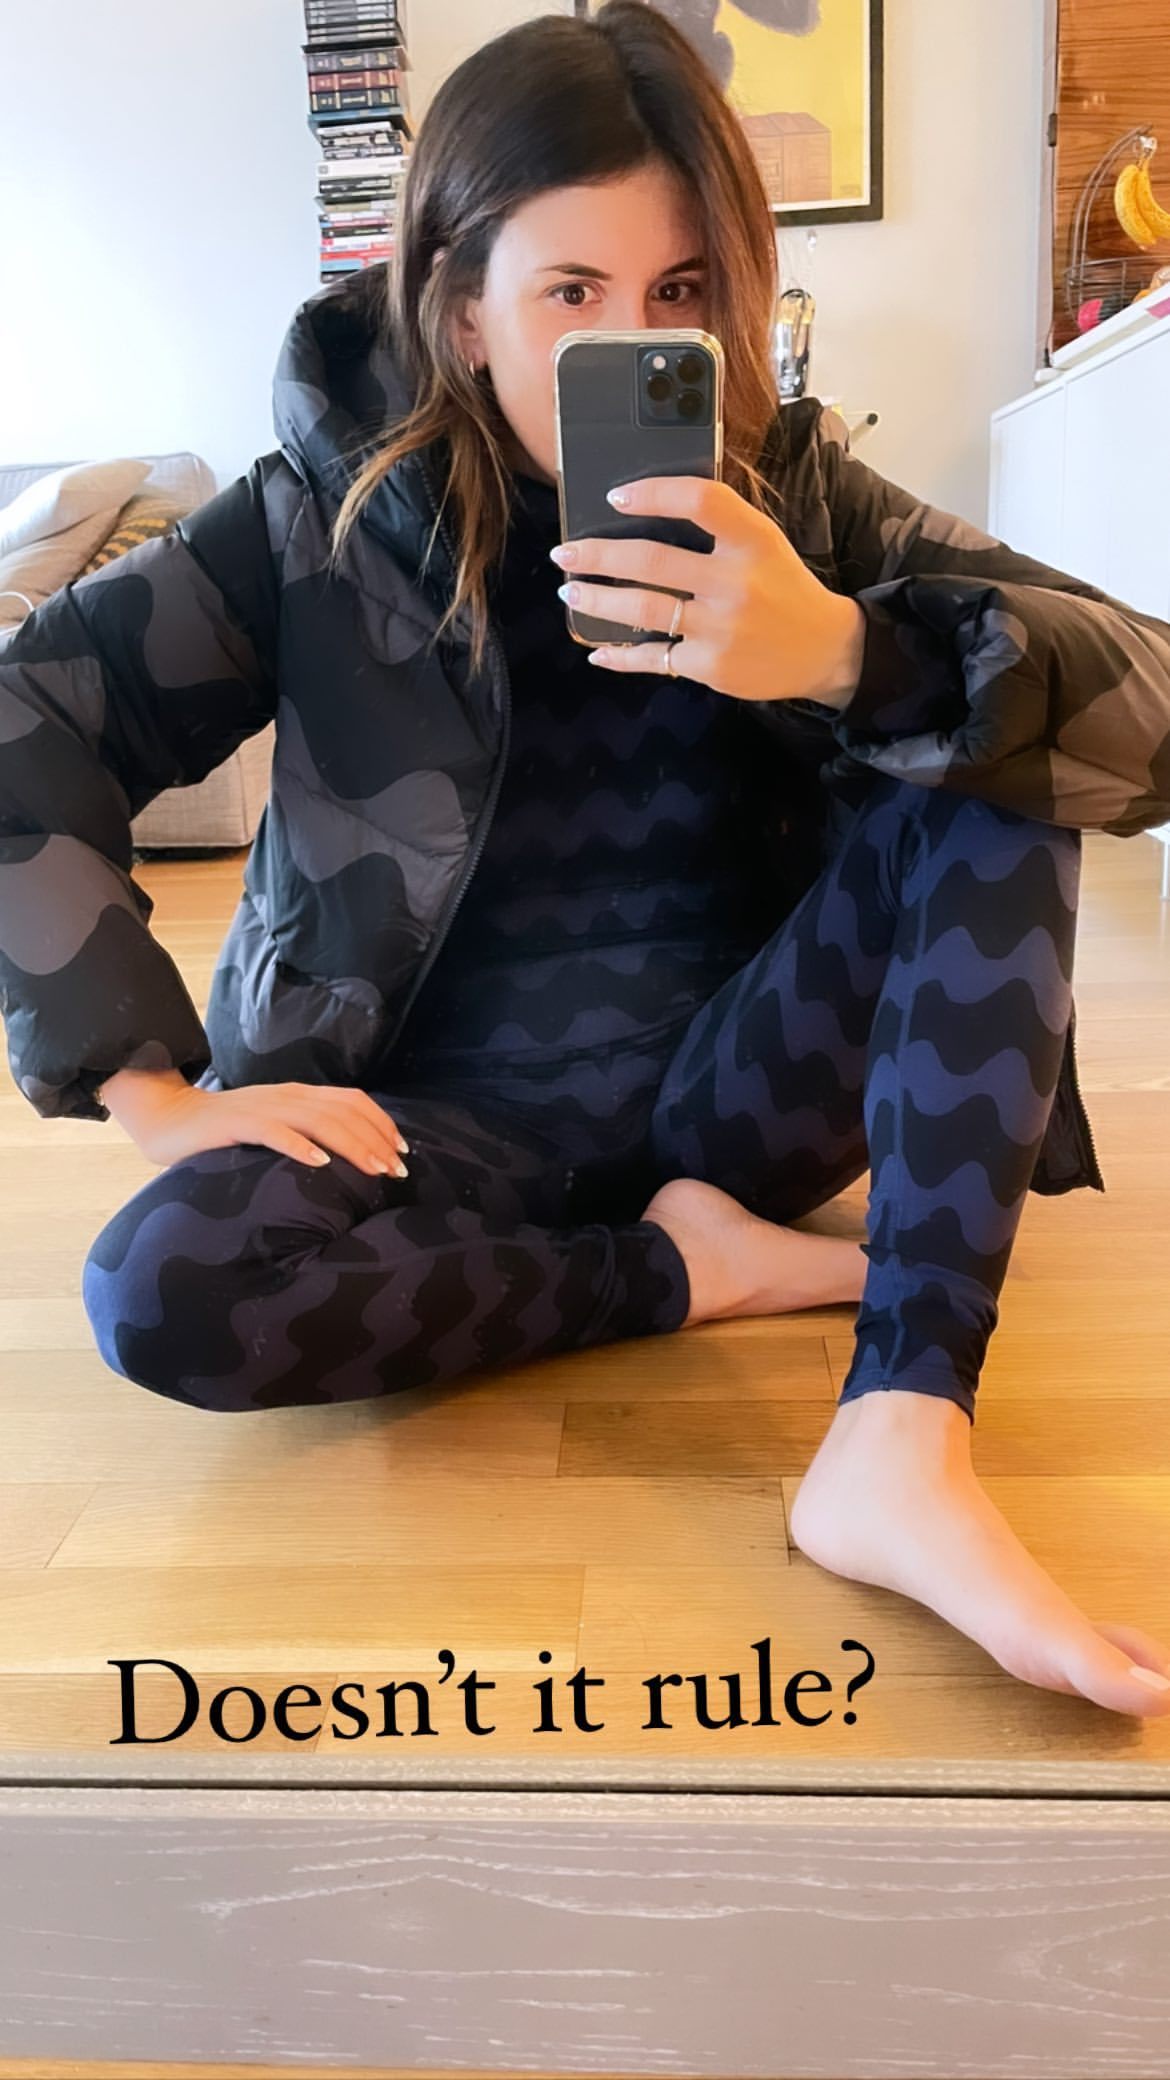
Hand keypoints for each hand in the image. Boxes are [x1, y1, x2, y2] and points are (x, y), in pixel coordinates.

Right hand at [121, 1079, 410, 1177]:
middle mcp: (286, 1096)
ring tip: (374, 1169)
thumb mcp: (275, 1126)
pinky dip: (299, 1146)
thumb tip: (348, 1158)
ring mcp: (261, 1107)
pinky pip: (272, 1131)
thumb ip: (306, 1132)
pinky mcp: (235, 1123)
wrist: (169, 1117)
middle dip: (376, 1140)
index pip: (352, 1101)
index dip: (382, 1123)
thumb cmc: (226, 1131)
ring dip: (351, 1145)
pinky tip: (319, 1164)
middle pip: (343, 1112)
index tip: (402, 1153)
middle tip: (397, 1171)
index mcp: (299, 1095)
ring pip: (318, 1120)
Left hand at [549, 474, 864, 705]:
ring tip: (571, 590)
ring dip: (597, 599)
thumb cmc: (782, 588)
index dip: (653, 494)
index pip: (700, 501)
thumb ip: (719, 526)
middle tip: (565, 551)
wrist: (824, 650)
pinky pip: (654, 658)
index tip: (615, 497)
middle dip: (598, 556)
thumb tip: (643, 508)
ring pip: (643, 610)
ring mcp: (721, 628)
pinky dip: (620, 655)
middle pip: (652, 561)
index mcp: (753, 540)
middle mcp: (736, 583)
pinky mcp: (711, 666)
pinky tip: (597, 650)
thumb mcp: (764, 543)